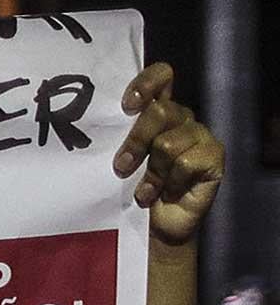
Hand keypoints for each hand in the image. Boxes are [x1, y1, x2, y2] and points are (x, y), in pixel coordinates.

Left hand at [114, 63, 221, 246]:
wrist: (153, 227)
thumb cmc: (130, 190)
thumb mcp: (119, 160)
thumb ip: (115, 138)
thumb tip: (90, 126)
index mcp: (158, 111)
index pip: (161, 77)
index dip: (146, 84)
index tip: (126, 105)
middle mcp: (182, 118)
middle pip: (159, 112)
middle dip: (135, 142)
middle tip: (121, 167)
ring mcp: (200, 136)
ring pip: (168, 143)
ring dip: (151, 173)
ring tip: (144, 191)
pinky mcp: (214, 156)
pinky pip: (185, 163)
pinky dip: (169, 183)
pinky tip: (164, 193)